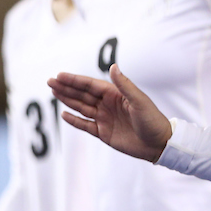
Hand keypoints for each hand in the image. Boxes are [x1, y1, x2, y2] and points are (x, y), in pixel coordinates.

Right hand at [48, 65, 172, 162]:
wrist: (159, 144)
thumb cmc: (153, 120)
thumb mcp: (139, 101)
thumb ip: (125, 85)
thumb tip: (113, 66)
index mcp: (115, 95)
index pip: (90, 85)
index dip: (75, 80)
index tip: (60, 75)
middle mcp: (107, 105)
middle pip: (82, 94)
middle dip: (66, 88)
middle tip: (50, 81)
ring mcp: (104, 118)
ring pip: (81, 107)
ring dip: (67, 100)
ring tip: (53, 92)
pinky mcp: (103, 133)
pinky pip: (85, 125)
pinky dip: (74, 120)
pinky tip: (64, 114)